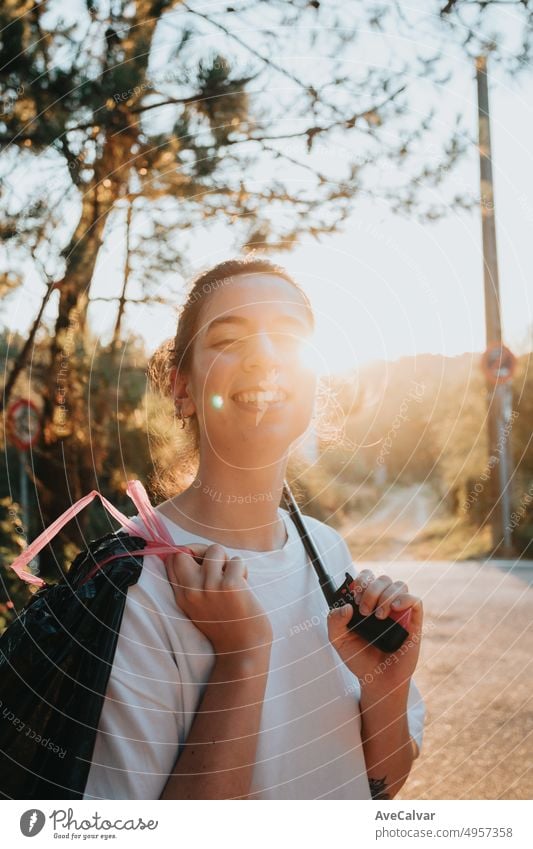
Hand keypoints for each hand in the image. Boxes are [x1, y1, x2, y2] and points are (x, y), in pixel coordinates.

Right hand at [165, 543, 272, 659]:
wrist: (242, 651)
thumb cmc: (224, 626)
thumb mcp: (196, 607)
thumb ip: (191, 585)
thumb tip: (192, 551)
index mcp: (181, 596)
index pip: (172, 560)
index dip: (187, 553)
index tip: (202, 561)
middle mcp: (191, 590)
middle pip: (185, 551)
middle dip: (203, 551)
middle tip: (217, 564)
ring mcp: (210, 587)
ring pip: (215, 550)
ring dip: (227, 561)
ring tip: (233, 578)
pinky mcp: (230, 586)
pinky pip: (237, 561)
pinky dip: (243, 570)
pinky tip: (244, 586)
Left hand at [327, 569, 422, 695]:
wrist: (376, 681)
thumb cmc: (359, 658)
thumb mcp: (338, 640)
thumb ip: (334, 621)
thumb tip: (346, 606)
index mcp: (367, 602)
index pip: (367, 577)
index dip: (361, 580)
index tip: (355, 598)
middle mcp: (384, 603)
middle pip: (383, 578)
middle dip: (371, 590)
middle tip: (364, 610)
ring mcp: (400, 612)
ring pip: (399, 585)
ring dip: (386, 596)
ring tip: (378, 616)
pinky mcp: (413, 622)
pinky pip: (416, 600)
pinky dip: (405, 599)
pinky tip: (394, 610)